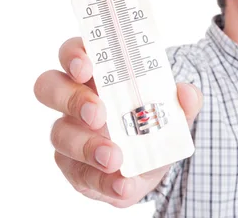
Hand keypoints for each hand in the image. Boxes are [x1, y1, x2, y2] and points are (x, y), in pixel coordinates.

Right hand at [34, 37, 202, 207]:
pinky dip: (103, 181)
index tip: (86, 67)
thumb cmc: (154, 118)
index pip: (72, 53)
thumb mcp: (176, 108)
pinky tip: (122, 185)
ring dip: (87, 146)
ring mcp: (69, 133)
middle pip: (50, 87)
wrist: (154, 159)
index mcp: (95, 73)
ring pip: (59, 134)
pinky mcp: (73, 167)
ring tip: (114, 157)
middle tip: (98, 113)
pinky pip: (78, 174)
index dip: (73, 55)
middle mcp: (74, 99)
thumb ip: (185, 100)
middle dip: (72, 99)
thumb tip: (187, 93)